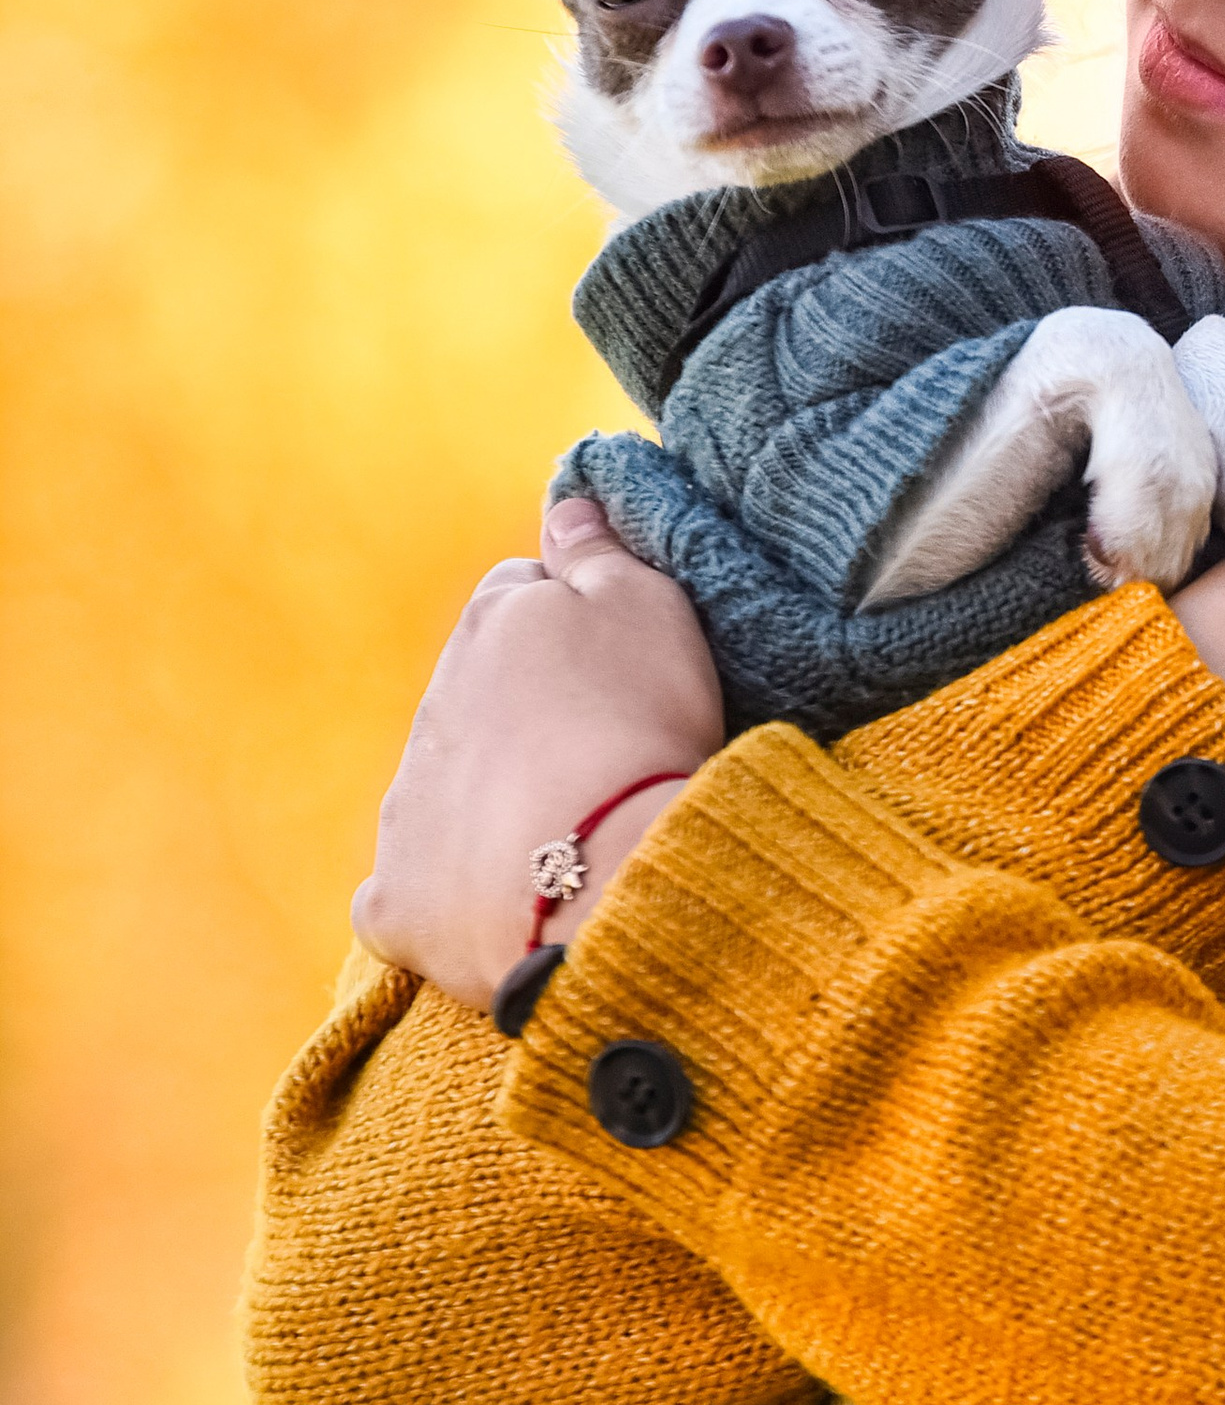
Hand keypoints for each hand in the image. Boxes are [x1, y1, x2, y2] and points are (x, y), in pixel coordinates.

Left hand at [352, 495, 722, 1010]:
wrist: (601, 874)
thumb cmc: (635, 728)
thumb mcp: (647, 606)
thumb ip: (598, 547)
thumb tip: (561, 500)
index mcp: (491, 625)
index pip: (520, 594)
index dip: (576, 627)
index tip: (623, 671)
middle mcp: (433, 708)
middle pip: (479, 694)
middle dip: (529, 718)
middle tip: (608, 756)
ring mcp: (405, 806)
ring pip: (446, 786)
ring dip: (495, 800)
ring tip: (572, 834)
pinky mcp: (396, 898)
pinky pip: (408, 890)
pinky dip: (444, 892)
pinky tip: (498, 904)